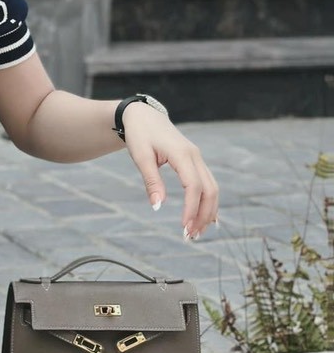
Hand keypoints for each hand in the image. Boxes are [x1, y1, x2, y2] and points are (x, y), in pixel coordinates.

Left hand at [120, 103, 218, 239]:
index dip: (191, 208)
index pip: (193, 186)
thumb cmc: (140, 134)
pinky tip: (205, 218)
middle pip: (209, 190)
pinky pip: (207, 183)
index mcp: (182, 154)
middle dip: (203, 215)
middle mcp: (195, 156)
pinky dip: (208, 202)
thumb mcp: (141, 157)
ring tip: (196, 232)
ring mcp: (198, 158)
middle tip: (190, 236)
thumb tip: (158, 207)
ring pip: (212, 188)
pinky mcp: (195, 161)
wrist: (144, 116)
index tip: (184, 226)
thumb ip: (151, 181)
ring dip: (207, 211)